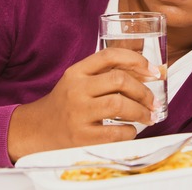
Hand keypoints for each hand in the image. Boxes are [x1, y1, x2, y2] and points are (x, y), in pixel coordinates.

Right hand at [6, 48, 160, 160]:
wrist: (37, 129)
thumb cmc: (66, 103)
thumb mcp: (80, 81)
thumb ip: (108, 75)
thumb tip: (150, 73)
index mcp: (77, 71)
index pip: (110, 55)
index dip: (136, 59)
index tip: (153, 70)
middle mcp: (76, 89)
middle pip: (119, 80)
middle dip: (143, 91)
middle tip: (153, 101)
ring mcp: (78, 112)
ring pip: (119, 104)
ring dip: (141, 110)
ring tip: (148, 116)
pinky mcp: (81, 136)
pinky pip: (114, 132)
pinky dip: (130, 131)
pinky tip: (130, 130)